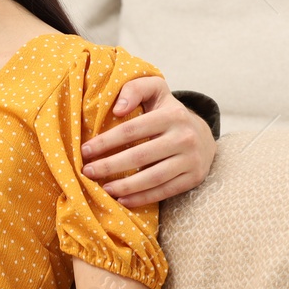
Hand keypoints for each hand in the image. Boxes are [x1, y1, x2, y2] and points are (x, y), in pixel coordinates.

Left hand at [79, 75, 215, 207]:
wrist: (203, 135)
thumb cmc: (167, 112)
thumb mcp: (155, 91)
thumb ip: (135, 89)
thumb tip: (118, 108)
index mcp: (172, 115)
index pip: (132, 130)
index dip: (106, 142)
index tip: (85, 150)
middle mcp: (185, 137)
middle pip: (140, 156)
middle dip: (109, 166)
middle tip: (87, 172)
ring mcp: (191, 159)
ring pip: (152, 178)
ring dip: (124, 186)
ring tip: (103, 188)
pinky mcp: (194, 177)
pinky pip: (165, 191)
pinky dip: (142, 198)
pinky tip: (122, 200)